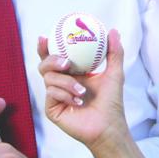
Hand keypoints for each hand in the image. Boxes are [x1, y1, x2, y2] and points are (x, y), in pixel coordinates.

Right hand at [38, 29, 128, 148]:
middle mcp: (61, 83)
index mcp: (72, 73)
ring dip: (66, 82)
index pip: (54, 57)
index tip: (45, 37)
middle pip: (44, 65)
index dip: (45, 47)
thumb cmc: (111, 102)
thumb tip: (113, 31)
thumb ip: (114, 52)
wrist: (108, 126)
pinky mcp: (52, 108)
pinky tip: (78, 103)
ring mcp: (55, 96)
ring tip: (82, 91)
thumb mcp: (114, 73)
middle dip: (52, 60)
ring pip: (48, 79)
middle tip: (66, 63)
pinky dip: (65, 95)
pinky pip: (51, 94)